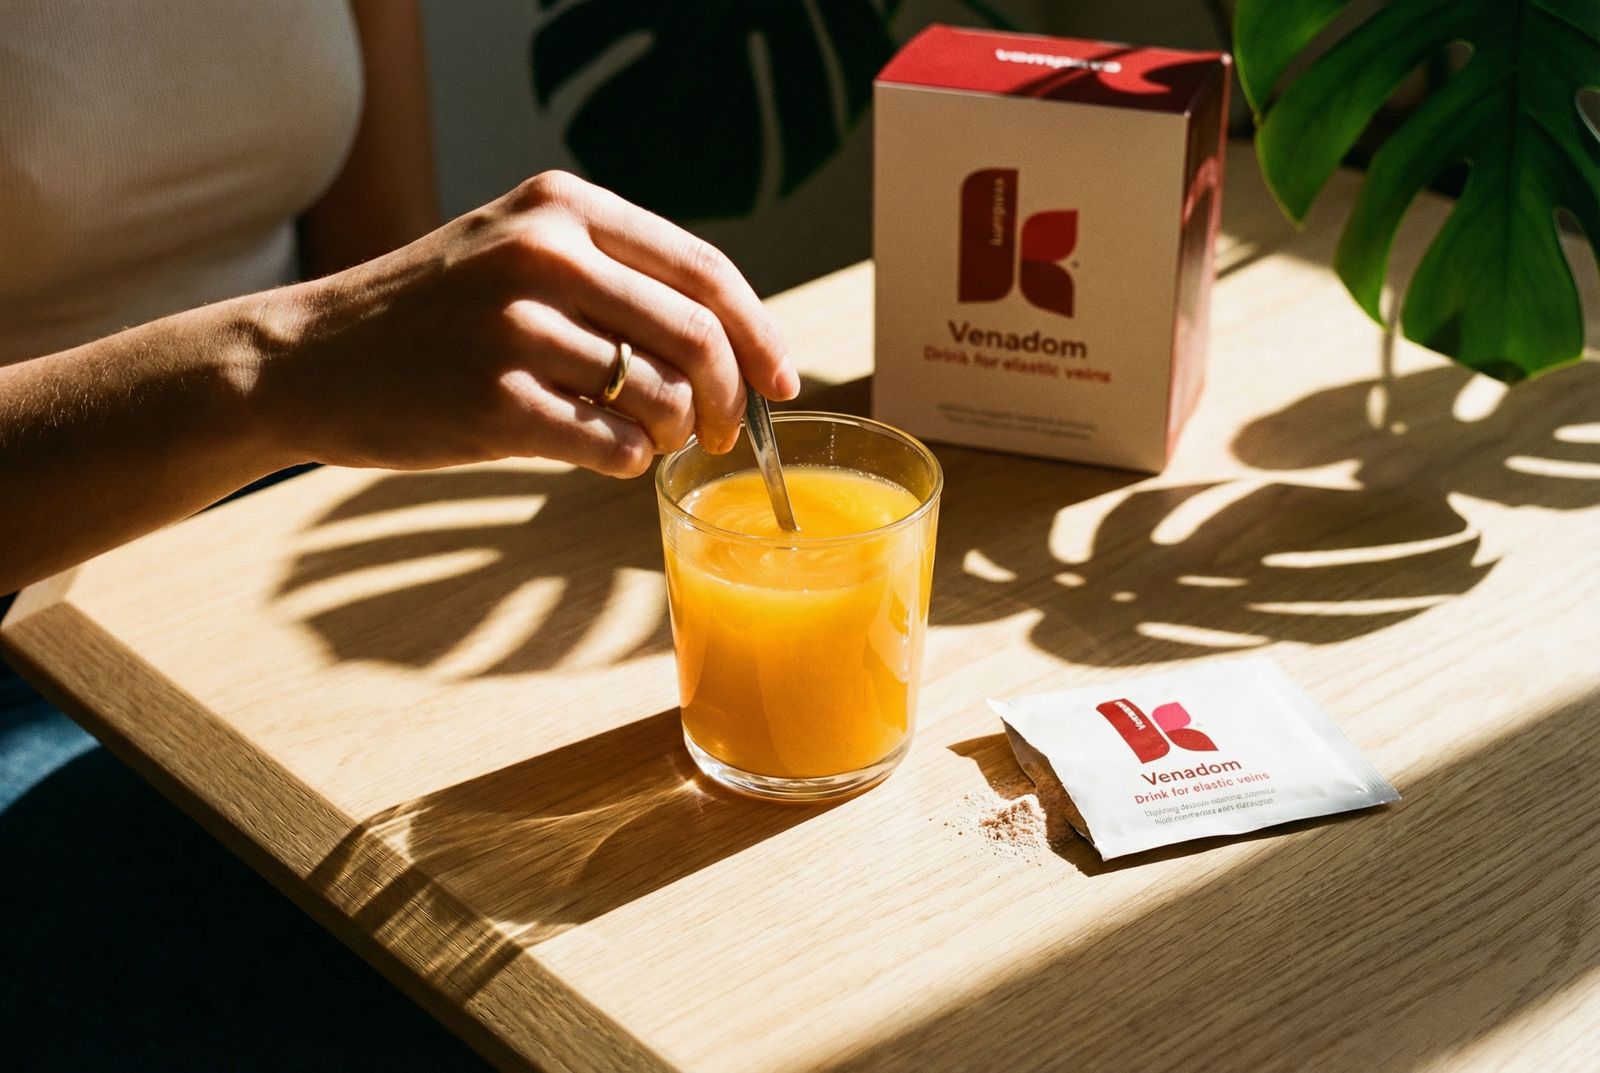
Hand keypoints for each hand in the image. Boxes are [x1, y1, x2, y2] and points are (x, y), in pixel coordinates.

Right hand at [255, 171, 799, 476]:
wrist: (306, 358)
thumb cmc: (429, 318)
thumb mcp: (513, 253)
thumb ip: (610, 277)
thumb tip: (728, 345)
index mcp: (561, 208)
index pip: (705, 271)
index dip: (759, 334)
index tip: (780, 380)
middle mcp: (543, 254)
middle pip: (699, 336)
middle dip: (731, 398)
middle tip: (725, 432)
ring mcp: (514, 328)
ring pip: (661, 397)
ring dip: (672, 434)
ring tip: (646, 439)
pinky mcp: (492, 401)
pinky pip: (611, 446)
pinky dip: (624, 462)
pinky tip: (599, 454)